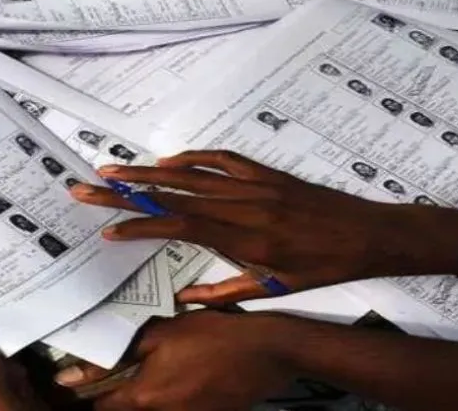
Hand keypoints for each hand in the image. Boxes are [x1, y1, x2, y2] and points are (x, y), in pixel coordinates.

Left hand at [55, 311, 299, 410]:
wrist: (266, 351)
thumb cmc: (210, 336)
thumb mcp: (160, 334)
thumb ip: (118, 353)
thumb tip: (76, 372)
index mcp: (145, 397)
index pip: (102, 408)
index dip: (89, 393)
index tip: (81, 380)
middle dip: (114, 398)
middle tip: (109, 375)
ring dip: (140, 399)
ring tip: (143, 375)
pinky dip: (165, 402)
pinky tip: (174, 379)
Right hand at [72, 150, 457, 304]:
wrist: (369, 234)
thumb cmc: (323, 267)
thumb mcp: (276, 289)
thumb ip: (225, 293)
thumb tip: (183, 298)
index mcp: (245, 239)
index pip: (180, 227)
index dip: (140, 226)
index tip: (108, 229)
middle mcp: (244, 207)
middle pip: (173, 195)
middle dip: (126, 192)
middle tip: (88, 187)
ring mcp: (253, 185)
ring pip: (189, 175)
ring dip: (146, 172)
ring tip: (111, 170)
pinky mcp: (264, 173)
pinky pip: (219, 160)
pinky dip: (188, 160)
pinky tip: (165, 163)